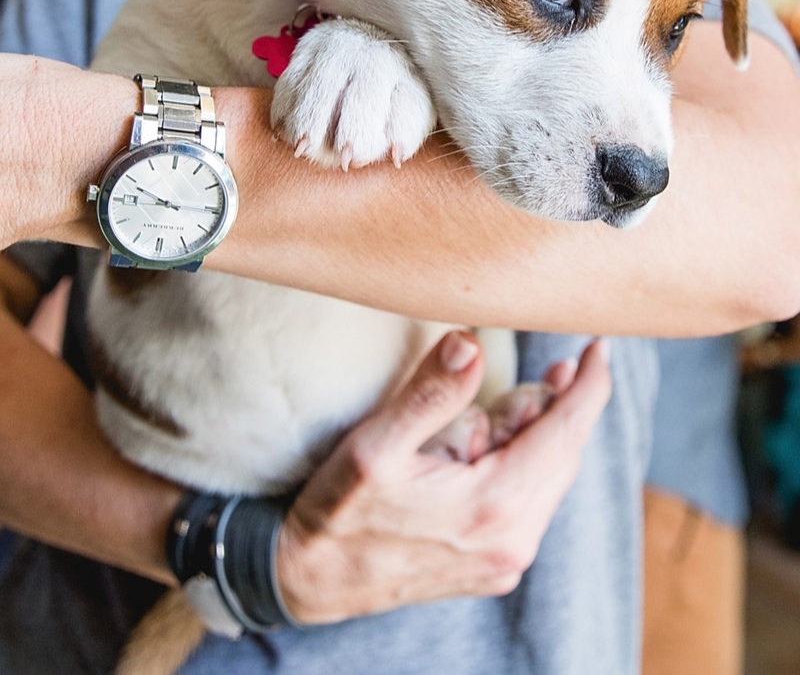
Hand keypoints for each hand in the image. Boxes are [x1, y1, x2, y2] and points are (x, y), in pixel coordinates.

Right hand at [275, 331, 611, 622]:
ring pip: (547, 475)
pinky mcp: (494, 567)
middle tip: (498, 389)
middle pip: (562, 450)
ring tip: (466, 432)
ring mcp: (507, 559)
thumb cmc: (338, 511)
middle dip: (541, 408)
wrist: (309, 582)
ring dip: (523, 438)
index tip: (598, 348)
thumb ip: (430, 394)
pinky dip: (515, 466)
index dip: (589, 384)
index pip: (567, 431)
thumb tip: (472, 344)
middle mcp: (514, 540)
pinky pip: (528, 500)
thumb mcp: (376, 446)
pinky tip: (469, 459)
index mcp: (495, 504)